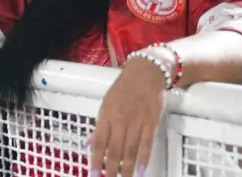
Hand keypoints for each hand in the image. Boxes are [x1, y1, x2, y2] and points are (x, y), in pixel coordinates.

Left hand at [89, 57, 166, 176]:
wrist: (145, 75)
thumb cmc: (122, 89)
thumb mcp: (106, 104)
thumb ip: (100, 126)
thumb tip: (90, 144)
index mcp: (106, 115)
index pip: (99, 142)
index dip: (96, 159)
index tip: (93, 173)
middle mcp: (121, 120)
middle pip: (115, 149)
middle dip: (111, 169)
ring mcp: (137, 122)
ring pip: (131, 150)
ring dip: (127, 168)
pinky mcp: (151, 123)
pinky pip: (147, 144)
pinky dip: (143, 158)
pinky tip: (140, 170)